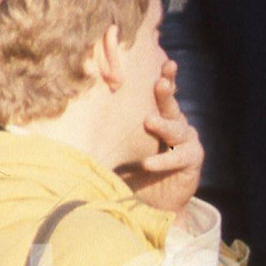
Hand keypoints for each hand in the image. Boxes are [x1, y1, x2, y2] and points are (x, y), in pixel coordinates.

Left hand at [121, 60, 204, 211]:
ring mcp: (188, 142)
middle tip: (160, 83)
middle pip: (172, 105)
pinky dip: (163, 160)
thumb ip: (109, 136)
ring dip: (164, 125)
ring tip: (149, 122)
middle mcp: (177, 124)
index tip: (162, 62)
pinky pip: (179, 157)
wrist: (156, 203)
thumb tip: (72, 120)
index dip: (164, 77)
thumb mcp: (121, 150)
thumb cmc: (137, 171)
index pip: (162, 94)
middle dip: (167, 93)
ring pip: (178, 129)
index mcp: (161, 116)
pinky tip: (148, 162)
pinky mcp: (193, 160)